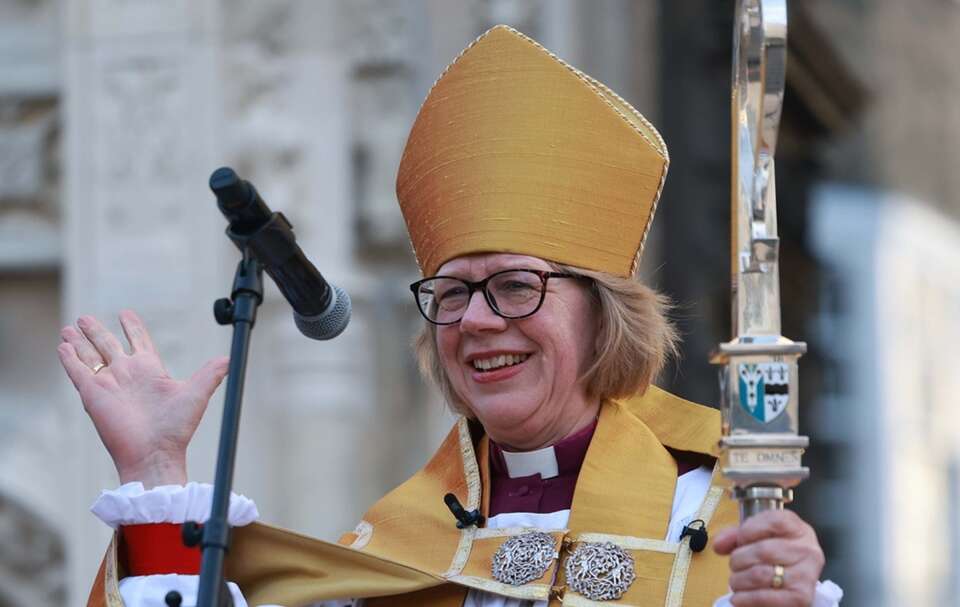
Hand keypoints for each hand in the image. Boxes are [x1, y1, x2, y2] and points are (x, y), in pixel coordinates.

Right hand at [57, 310, 228, 487]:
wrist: (155, 453)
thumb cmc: (176, 428)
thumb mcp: (196, 394)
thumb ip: (211, 374)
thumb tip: (230, 359)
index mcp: (150, 370)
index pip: (139, 341)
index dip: (132, 327)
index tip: (125, 313)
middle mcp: (127, 374)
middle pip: (108, 345)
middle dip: (96, 331)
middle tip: (85, 318)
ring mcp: (108, 384)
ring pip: (90, 356)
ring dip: (79, 342)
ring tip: (69, 327)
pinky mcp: (93, 394)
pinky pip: (78, 371)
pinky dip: (70, 358)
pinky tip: (63, 346)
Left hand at [713, 509, 824, 606]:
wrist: (792, 583)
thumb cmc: (773, 555)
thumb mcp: (756, 537)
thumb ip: (736, 535)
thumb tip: (719, 545)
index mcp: (796, 528)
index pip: (773, 521)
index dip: (749, 530)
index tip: (740, 540)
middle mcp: (807, 549)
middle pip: (763, 550)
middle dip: (738, 559)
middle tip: (735, 566)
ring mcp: (806, 575)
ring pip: (760, 574)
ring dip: (739, 580)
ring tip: (737, 582)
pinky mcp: (800, 598)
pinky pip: (764, 597)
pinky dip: (745, 599)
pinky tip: (739, 597)